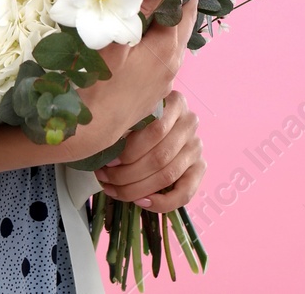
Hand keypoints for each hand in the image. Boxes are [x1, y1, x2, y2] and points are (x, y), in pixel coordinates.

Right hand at [68, 0, 197, 156]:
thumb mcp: (114, 42)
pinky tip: (155, 30)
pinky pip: (167, 52)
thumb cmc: (95, 82)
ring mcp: (164, 78)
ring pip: (178, 38)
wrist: (89, 131)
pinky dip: (166, 32)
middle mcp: (172, 64)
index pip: (178, 5)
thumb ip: (138, 11)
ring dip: (176, 14)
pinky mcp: (154, 88)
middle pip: (186, 22)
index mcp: (166, 49)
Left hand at [94, 88, 205, 211]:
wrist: (162, 125)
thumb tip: (104, 150)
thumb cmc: (138, 118)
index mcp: (175, 102)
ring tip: (113, 189)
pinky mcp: (200, 168)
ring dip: (136, 188)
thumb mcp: (133, 114)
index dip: (129, 150)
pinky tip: (141, 202)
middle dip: (127, 172)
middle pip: (159, 156)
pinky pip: (185, 193)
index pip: (155, 130)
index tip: (107, 160)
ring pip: (167, 175)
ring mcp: (196, 147)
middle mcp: (190, 123)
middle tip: (104, 176)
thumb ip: (125, 125)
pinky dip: (161, 202)